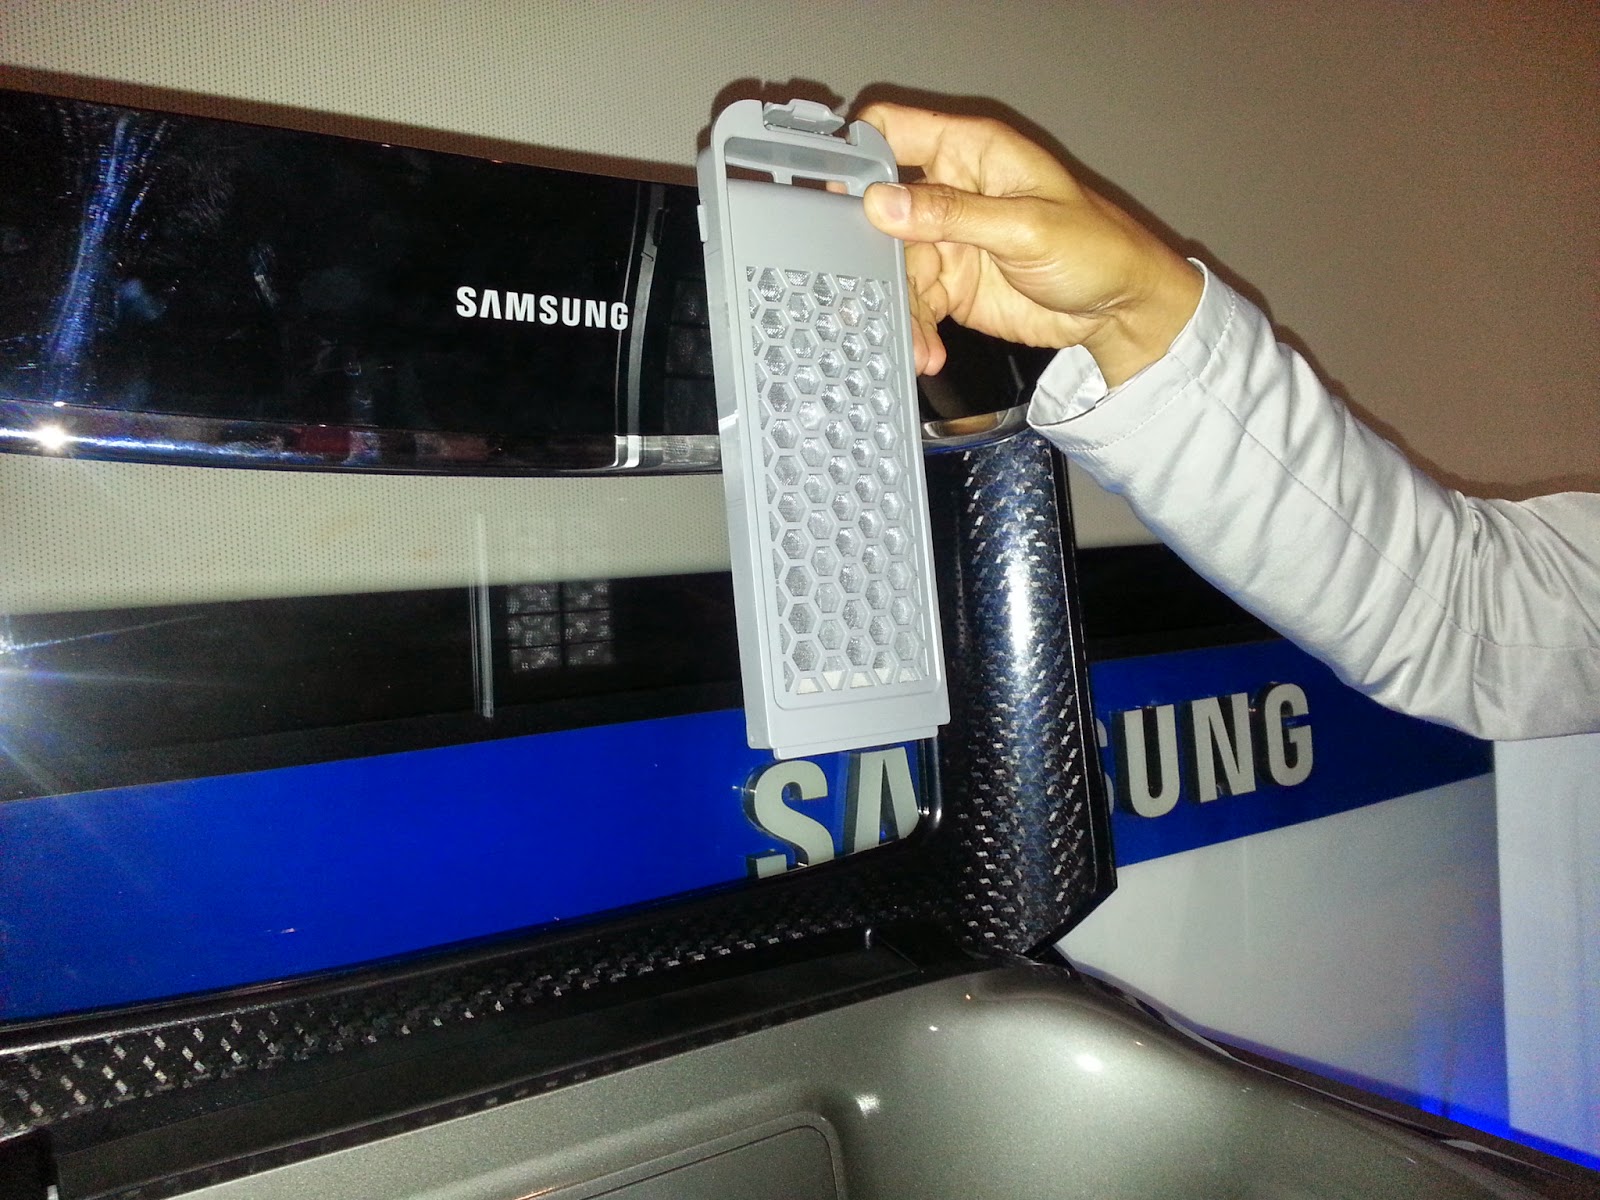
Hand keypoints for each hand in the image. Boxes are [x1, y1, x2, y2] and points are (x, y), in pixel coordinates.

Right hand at [855, 103, 1201, 387]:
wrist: (1121, 310)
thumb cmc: (1097, 248)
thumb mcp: (1025, 227)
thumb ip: (951, 214)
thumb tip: (883, 203)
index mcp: (969, 152)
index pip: (893, 131)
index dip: (859, 157)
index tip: (838, 200)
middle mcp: (949, 192)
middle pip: (881, 211)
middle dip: (872, 254)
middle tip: (865, 287)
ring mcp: (947, 241)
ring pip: (894, 268)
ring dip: (899, 307)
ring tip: (915, 340)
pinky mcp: (951, 286)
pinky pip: (914, 304)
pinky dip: (915, 329)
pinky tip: (926, 351)